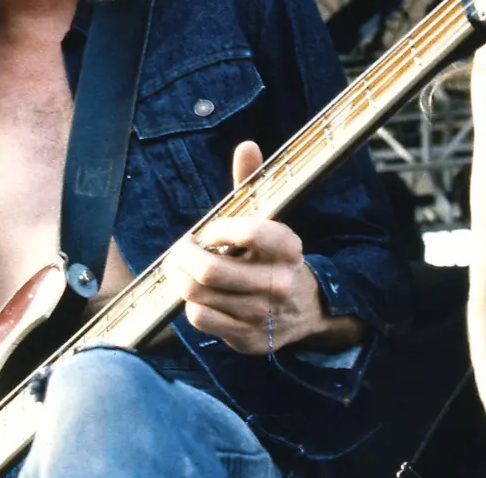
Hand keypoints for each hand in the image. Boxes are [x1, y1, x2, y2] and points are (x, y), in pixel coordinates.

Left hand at [162, 141, 343, 353]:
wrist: (306, 309)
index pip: (251, 232)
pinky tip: (196, 294)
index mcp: (289, 249)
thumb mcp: (270, 220)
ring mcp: (263, 314)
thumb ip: (253, 183)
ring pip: (199, 295)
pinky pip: (201, 319)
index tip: (208, 230)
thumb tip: (246, 145)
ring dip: (179, 278)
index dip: (219, 229)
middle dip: (183, 257)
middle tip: (179, 249)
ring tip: (179, 268)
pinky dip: (190, 304)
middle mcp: (279, 284)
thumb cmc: (274, 256)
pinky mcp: (247, 338)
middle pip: (211, 271)